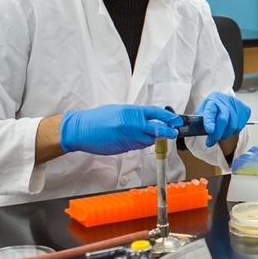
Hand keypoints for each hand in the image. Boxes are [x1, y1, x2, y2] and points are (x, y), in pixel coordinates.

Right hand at [60, 105, 179, 155]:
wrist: (80, 130)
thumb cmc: (98, 118)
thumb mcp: (119, 110)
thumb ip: (134, 115)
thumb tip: (148, 119)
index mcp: (130, 112)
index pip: (154, 113)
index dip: (168, 117)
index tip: (176, 121)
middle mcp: (131, 125)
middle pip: (155, 130)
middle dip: (167, 132)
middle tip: (173, 133)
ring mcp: (127, 137)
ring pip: (147, 140)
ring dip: (153, 139)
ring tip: (155, 136)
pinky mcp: (123, 148)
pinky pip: (137, 146)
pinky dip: (141, 144)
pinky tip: (139, 140)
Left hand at [194, 92, 250, 146]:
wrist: (224, 100)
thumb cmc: (212, 108)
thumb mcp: (202, 112)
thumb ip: (199, 121)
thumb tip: (191, 131)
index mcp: (212, 100)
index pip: (211, 111)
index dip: (210, 122)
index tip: (209, 131)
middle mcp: (225, 100)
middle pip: (223, 119)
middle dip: (217, 134)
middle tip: (211, 142)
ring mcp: (237, 104)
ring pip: (234, 125)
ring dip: (226, 134)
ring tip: (221, 135)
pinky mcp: (245, 109)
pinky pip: (241, 125)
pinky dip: (235, 131)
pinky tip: (230, 129)